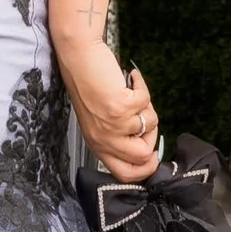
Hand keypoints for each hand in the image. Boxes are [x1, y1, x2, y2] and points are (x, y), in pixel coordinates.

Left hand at [60, 43, 160, 183]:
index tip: (153, 155)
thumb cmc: (87, 83)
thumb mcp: (97, 120)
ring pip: (150, 126)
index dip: (145, 169)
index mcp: (98, 145)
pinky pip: (147, 102)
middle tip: (144, 117)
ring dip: (147, 107)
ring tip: (133, 94)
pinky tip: (131, 80)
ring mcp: (113, 124)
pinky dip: (142, 87)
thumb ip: (116, 135)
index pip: (125, 174)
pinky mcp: (121, 106)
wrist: (78, 57)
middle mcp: (104, 139)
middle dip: (153, 137)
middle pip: (143, 158)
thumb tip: (146, 144)